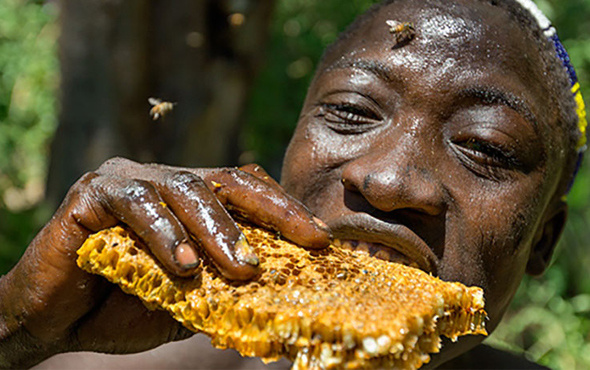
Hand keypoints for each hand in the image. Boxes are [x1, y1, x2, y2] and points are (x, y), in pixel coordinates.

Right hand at [0, 157, 329, 367]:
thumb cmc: (123, 308)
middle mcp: (163, 181)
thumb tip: (282, 301)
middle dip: (271, 211)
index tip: (321, 239)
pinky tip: (183, 266)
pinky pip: (136, 204)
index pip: (247, 191)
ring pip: (185, 188)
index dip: (285, 210)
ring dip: (217, 230)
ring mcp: (129, 180)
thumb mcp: (189, 303)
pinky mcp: (93, 192)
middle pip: (227, 180)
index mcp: (191, 202)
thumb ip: (224, 293)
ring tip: (240, 269)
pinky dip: (164, 234)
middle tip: (305, 241)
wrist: (54, 320)